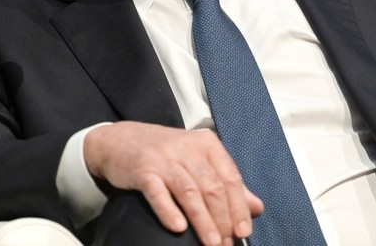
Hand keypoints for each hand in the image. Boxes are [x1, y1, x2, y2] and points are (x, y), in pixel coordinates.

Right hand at [84, 122, 263, 245]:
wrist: (118, 140)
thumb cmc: (165, 154)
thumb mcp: (198, 161)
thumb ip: (227, 184)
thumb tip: (256, 208)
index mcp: (207, 144)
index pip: (230, 178)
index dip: (239, 207)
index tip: (244, 232)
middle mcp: (187, 148)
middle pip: (212, 187)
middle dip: (223, 220)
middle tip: (226, 244)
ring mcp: (164, 158)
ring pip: (190, 192)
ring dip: (203, 221)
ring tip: (212, 243)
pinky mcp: (142, 170)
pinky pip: (158, 192)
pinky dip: (169, 210)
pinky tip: (178, 228)